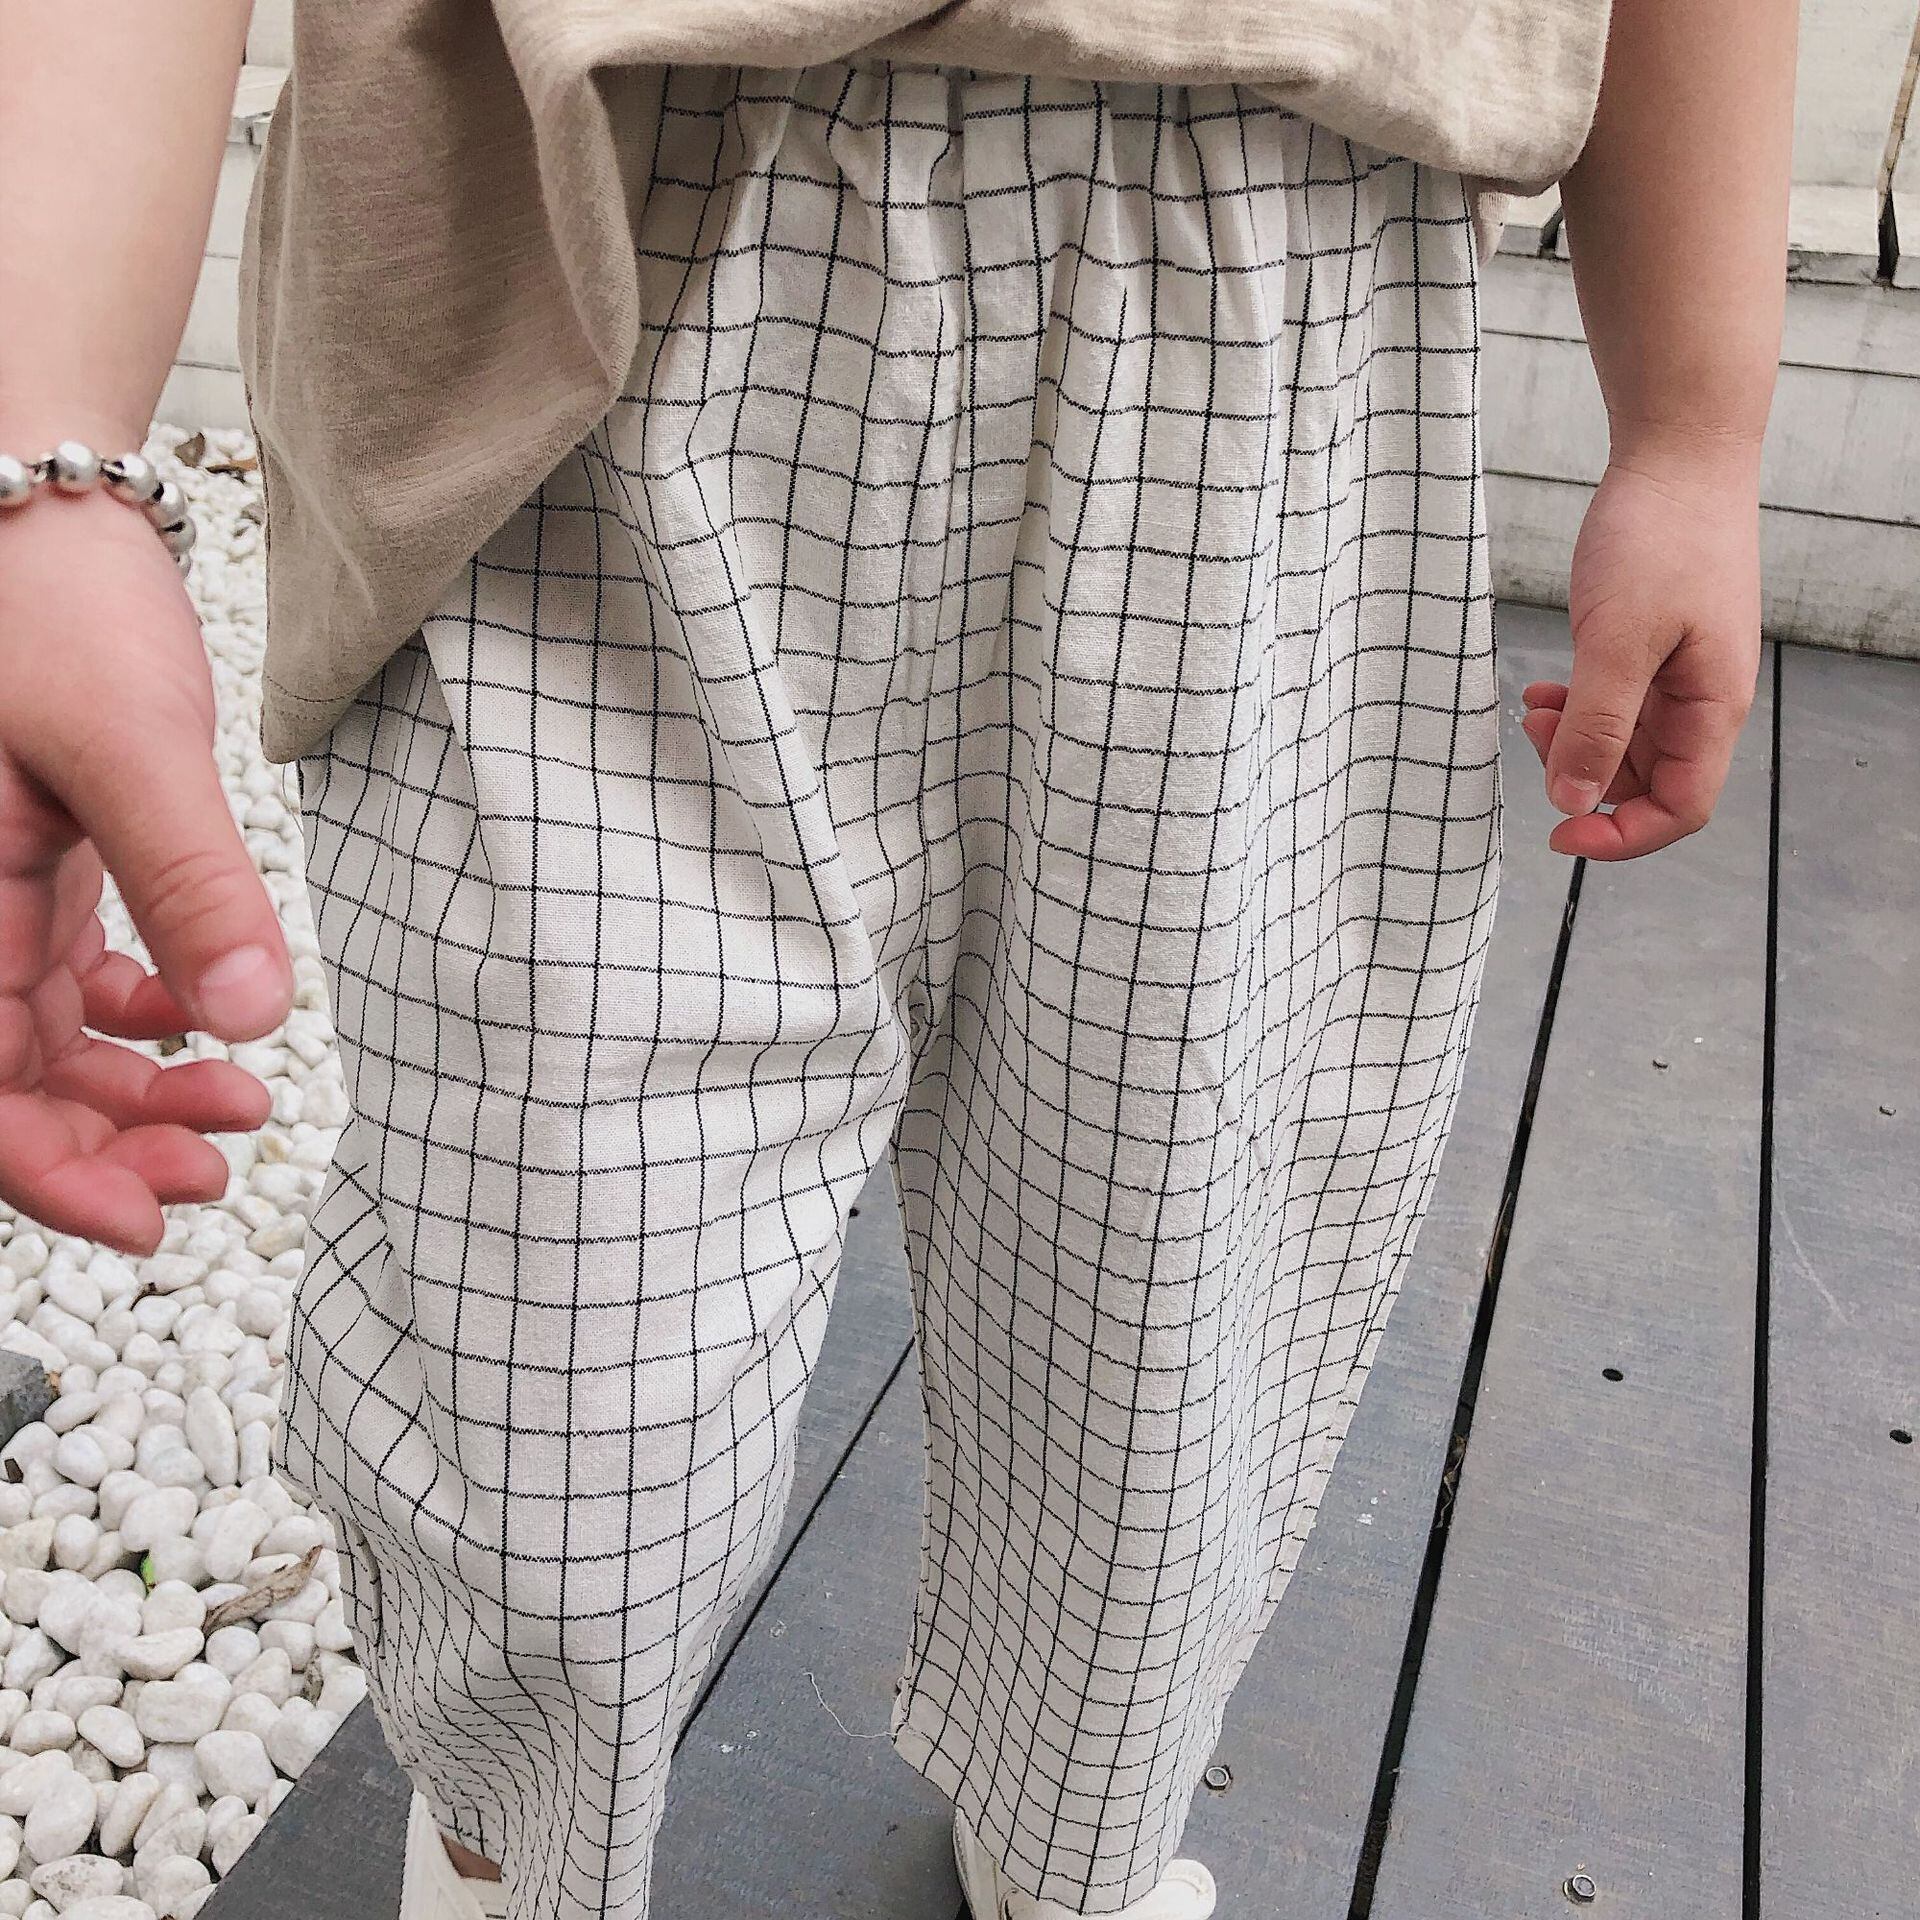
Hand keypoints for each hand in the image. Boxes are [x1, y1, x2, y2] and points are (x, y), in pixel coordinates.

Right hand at [0, 484, 293, 1255]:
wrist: (28, 497)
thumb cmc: (48, 598)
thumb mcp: (130, 742)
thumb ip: (192, 886)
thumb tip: (249, 1019)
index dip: (52, 1176)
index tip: (153, 1224)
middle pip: (4, 1081)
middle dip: (106, 1147)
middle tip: (218, 1172)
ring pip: (39, 1039)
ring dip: (132, 1090)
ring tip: (236, 1111)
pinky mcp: (27, 863)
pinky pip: (61, 978)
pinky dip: (132, 1018)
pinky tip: (201, 1026)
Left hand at [1521, 439, 1762, 859]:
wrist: (1678, 453)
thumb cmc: (1661, 536)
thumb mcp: (1619, 639)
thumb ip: (1599, 726)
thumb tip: (1575, 802)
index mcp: (1713, 707)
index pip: (1680, 808)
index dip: (1620, 836)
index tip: (1557, 834)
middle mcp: (1703, 699)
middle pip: (1649, 783)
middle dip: (1586, 781)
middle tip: (1532, 741)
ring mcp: (1679, 672)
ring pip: (1626, 744)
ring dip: (1574, 742)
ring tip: (1528, 711)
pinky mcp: (1653, 645)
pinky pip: (1616, 703)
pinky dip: (1575, 708)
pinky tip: (1540, 690)